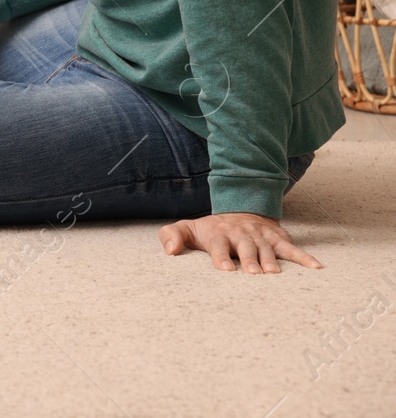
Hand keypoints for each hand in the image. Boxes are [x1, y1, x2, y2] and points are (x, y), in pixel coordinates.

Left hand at [159, 212, 321, 272]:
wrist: (238, 212)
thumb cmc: (209, 230)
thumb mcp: (186, 229)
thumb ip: (171, 236)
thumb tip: (169, 251)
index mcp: (217, 233)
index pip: (218, 244)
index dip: (221, 256)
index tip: (225, 269)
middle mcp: (240, 234)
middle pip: (245, 247)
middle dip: (249, 259)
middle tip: (253, 273)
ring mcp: (260, 236)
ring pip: (266, 248)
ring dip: (271, 260)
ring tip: (274, 274)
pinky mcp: (277, 238)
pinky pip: (292, 248)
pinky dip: (304, 257)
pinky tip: (316, 268)